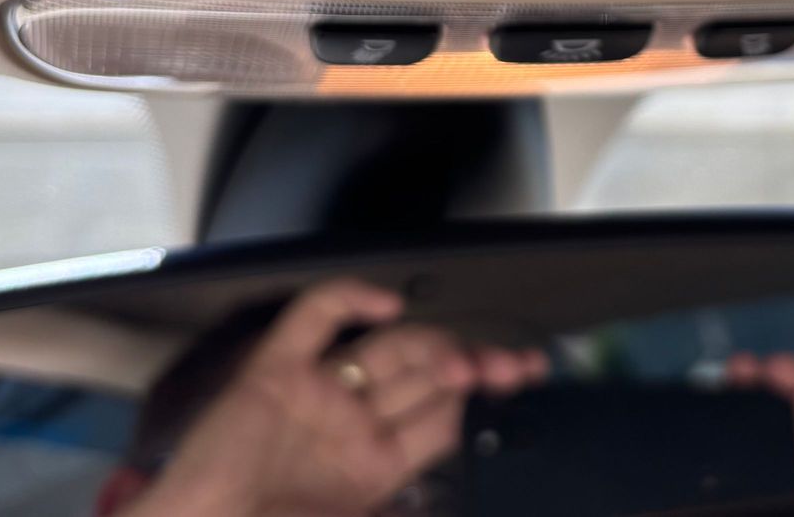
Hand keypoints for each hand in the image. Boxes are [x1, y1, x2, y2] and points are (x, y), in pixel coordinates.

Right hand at [118, 278, 545, 516]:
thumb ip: (402, 513)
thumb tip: (441, 507)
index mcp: (371, 468)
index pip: (440, 417)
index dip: (482, 396)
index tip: (522, 375)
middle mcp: (348, 425)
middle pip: (423, 376)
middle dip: (474, 365)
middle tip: (512, 364)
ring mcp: (313, 395)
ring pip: (384, 346)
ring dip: (431, 343)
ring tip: (463, 360)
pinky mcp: (271, 374)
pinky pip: (313, 319)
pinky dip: (347, 299)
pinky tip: (386, 304)